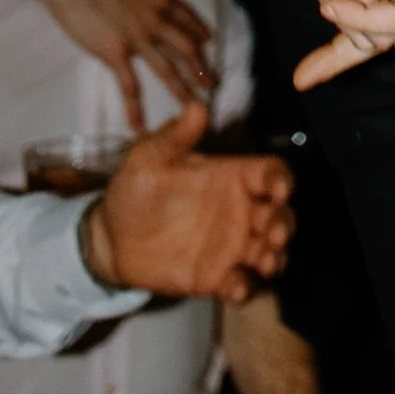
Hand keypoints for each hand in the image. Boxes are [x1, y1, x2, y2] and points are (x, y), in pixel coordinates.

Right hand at [0, 0, 213, 130]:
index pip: (187, 18)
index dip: (199, 32)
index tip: (209, 44)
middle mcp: (156, 20)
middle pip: (186, 48)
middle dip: (201, 67)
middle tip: (212, 84)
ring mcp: (137, 39)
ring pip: (167, 68)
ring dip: (183, 88)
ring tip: (195, 106)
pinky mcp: (115, 53)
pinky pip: (129, 85)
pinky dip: (135, 107)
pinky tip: (139, 125)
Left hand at [84, 105, 292, 301]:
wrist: (110, 240)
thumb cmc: (133, 192)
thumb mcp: (148, 159)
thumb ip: (174, 136)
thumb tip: (196, 106)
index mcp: (230, 178)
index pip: (270, 173)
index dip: (281, 180)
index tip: (279, 190)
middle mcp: (239, 211)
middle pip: (280, 214)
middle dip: (284, 224)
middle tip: (274, 235)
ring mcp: (231, 246)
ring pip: (270, 250)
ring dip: (275, 257)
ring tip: (265, 263)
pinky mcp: (217, 277)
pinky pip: (242, 284)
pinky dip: (246, 287)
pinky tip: (236, 287)